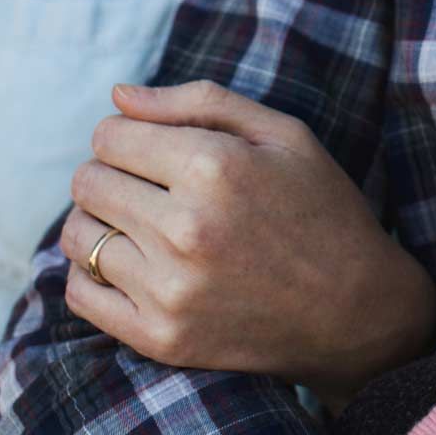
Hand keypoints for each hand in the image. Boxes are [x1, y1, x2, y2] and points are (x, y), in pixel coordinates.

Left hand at [62, 81, 435, 406]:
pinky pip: (82, 297)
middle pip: (88, 182)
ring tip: (139, 222)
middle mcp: (185, 228)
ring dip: (98, 221)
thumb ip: (199, 102)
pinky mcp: (162, 338)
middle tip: (147, 184)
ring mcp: (170, 289)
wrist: (356, 310)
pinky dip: (93, 274)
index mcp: (215, 167)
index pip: (111, 136)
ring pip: (79, 236)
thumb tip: (118, 97)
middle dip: (109, 172)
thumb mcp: (283, 134)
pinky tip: (130, 263)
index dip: (124, 133)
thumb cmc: (321, 208)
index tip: (150, 146)